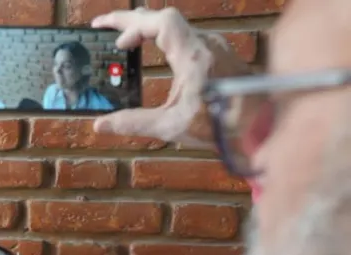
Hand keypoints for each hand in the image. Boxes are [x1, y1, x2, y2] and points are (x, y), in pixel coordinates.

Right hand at [91, 7, 249, 147]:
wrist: (263, 125)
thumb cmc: (224, 125)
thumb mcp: (172, 126)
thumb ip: (134, 123)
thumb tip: (101, 125)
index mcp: (193, 55)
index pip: (160, 21)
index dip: (133, 26)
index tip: (115, 41)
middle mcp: (204, 44)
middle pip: (163, 18)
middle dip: (130, 20)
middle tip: (102, 25)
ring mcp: (212, 47)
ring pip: (174, 25)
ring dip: (146, 27)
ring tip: (124, 37)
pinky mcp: (217, 55)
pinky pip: (184, 36)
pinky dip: (161, 37)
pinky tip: (152, 49)